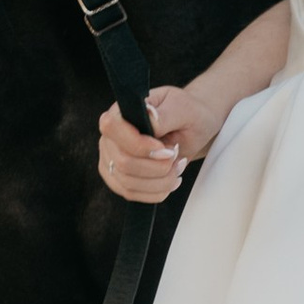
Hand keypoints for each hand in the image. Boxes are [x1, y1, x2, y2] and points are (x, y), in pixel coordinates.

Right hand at [96, 80, 220, 202]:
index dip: (138, 144)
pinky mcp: (119, 179)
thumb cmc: (186, 113)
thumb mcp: (183, 109)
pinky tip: (171, 179)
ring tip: (178, 167)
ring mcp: (112, 160)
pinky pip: (132, 194)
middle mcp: (111, 137)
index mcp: (121, 112)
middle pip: (123, 163)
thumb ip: (165, 115)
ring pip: (128, 183)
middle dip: (157, 166)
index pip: (111, 128)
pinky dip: (157, 191)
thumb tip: (149, 118)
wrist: (192, 127)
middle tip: (177, 155)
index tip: (166, 148)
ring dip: (161, 180)